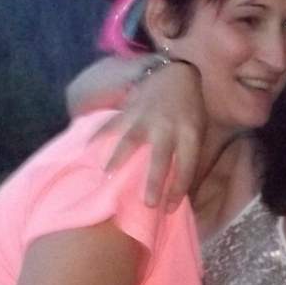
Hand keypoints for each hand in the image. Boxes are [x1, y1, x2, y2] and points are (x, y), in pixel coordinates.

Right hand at [104, 59, 205, 209]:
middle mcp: (167, 127)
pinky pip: (112, 124)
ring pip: (131, 140)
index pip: (186, 166)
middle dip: (154, 181)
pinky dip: (99, 136)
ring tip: (106, 176)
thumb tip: (179, 189)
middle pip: (160, 158)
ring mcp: (146, 118)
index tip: (168, 209)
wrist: (175, 75)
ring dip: (118, 159)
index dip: (178, 189)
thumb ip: (189, 154)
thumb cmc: (188, 110)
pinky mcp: (129, 110)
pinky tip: (87, 149)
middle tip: (147, 204)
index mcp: (189, 134)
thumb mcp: (198, 130)